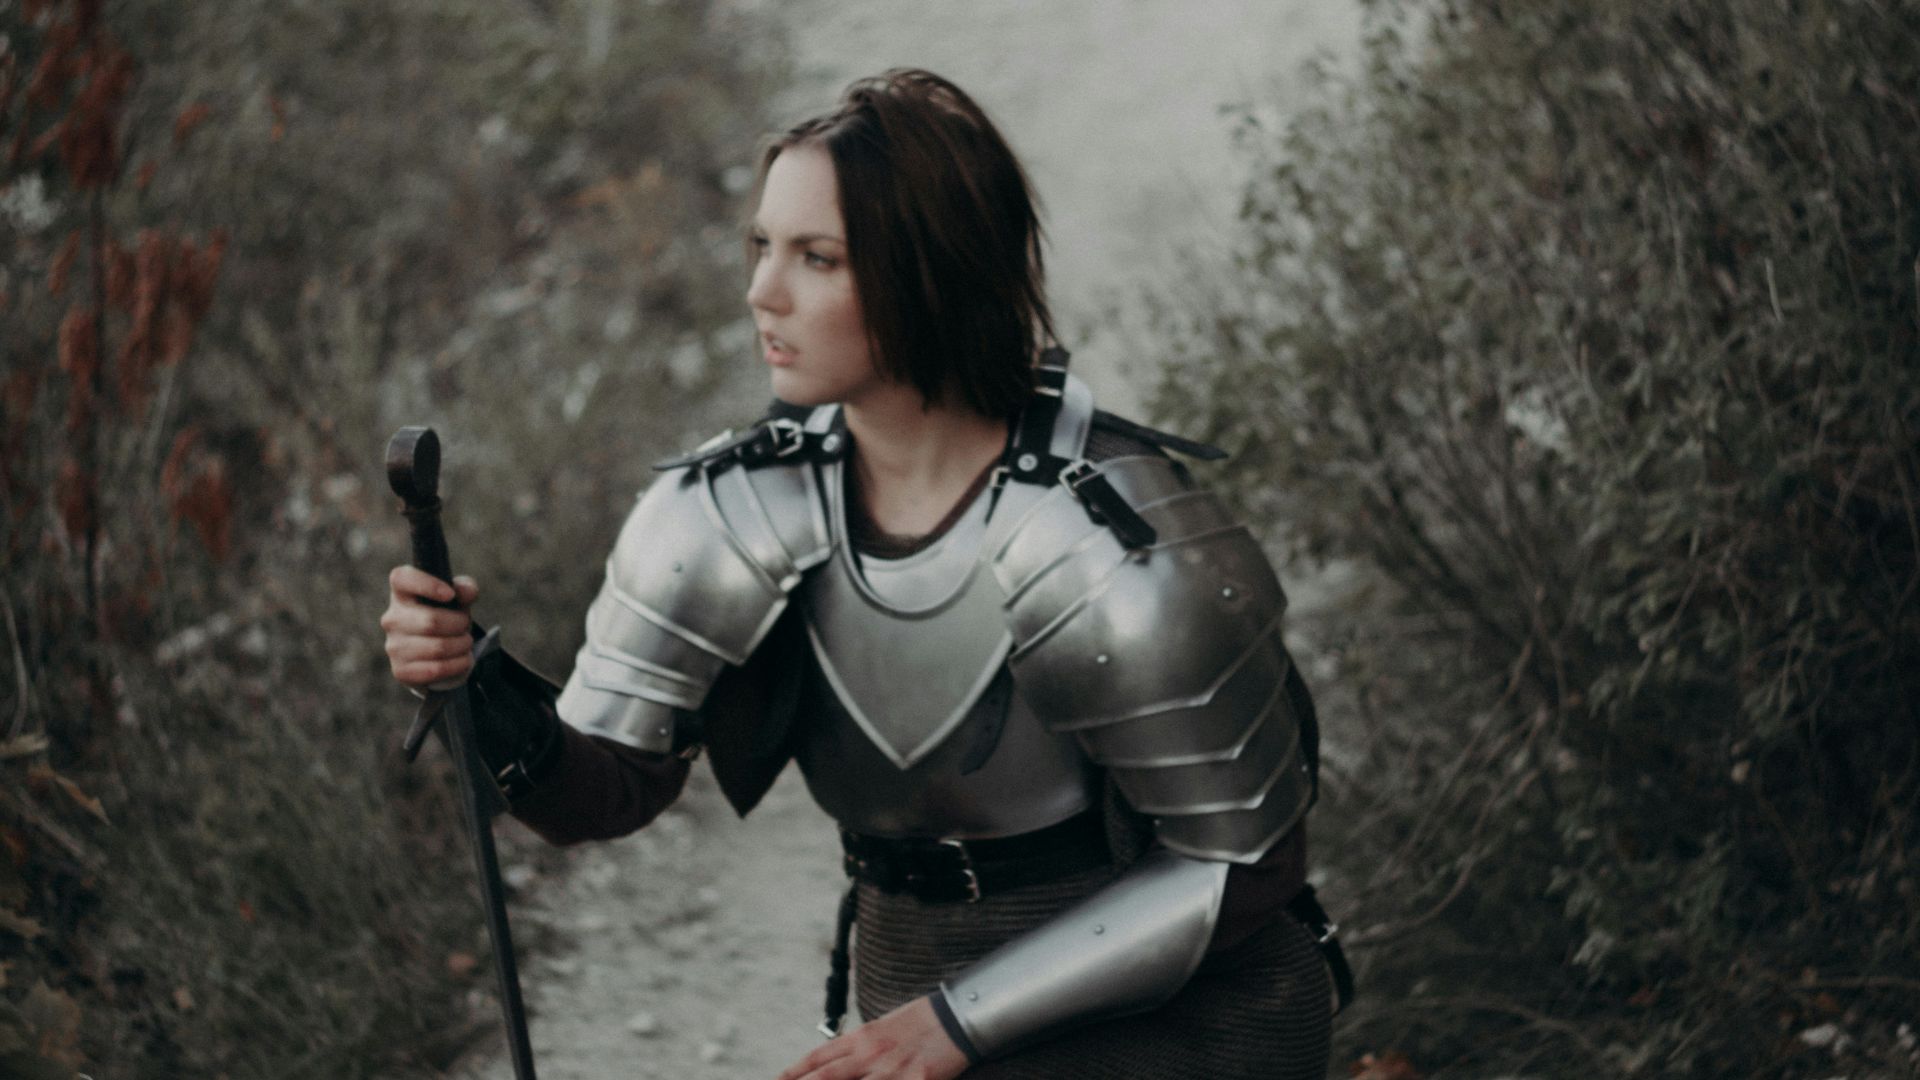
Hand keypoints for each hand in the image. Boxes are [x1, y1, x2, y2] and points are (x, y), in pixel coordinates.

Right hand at [379, 565, 477, 688]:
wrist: (435, 653)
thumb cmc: (445, 617)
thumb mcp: (456, 600)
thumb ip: (464, 589)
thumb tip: (467, 591)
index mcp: (402, 593)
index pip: (402, 579)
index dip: (427, 584)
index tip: (450, 594)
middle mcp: (392, 618)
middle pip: (431, 621)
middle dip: (459, 624)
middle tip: (465, 626)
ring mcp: (393, 646)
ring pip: (437, 648)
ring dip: (461, 646)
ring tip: (464, 643)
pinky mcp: (400, 670)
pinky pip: (436, 669)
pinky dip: (457, 665)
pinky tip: (461, 660)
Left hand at [776, 996, 970, 1079]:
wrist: (956, 1017)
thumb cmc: (921, 1021)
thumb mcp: (884, 1027)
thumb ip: (860, 1045)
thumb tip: (839, 1060)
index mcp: (862, 1037)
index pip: (819, 1057)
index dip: (796, 1072)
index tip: (781, 1079)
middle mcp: (871, 1054)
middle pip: (825, 1077)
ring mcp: (891, 1072)